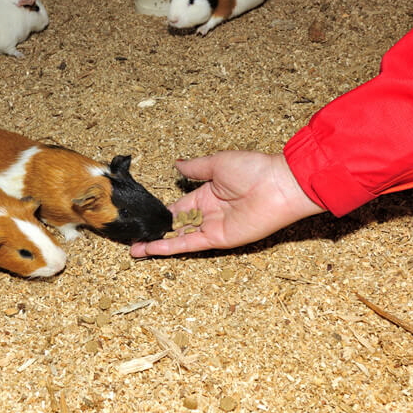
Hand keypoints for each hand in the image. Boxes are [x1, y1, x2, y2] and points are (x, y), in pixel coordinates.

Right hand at [130, 151, 324, 256]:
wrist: (280, 185)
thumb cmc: (254, 169)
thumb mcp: (217, 163)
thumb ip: (195, 169)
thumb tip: (176, 165)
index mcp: (207, 194)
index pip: (178, 207)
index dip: (160, 214)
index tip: (142, 218)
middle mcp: (208, 213)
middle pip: (176, 226)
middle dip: (155, 232)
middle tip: (132, 238)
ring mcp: (213, 227)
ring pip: (180, 237)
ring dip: (158, 243)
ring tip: (135, 249)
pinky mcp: (220, 239)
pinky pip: (191, 244)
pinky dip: (172, 247)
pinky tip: (153, 249)